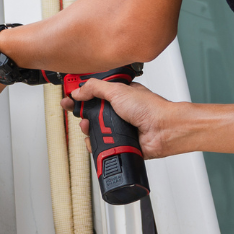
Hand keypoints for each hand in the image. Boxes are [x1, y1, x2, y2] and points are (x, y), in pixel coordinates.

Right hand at [61, 78, 179, 159]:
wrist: (164, 130)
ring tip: (88, 126)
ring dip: (88, 129)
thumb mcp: (118, 91)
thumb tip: (78, 91)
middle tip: (75, 112)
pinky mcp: (120, 142)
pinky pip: (102, 144)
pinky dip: (96, 144)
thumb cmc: (151, 108)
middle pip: (91, 112)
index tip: (68, 97)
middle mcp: (119, 111)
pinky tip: (96, 140)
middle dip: (81, 112)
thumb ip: (95, 88)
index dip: (80, 94)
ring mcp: (119, 127)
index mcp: (118, 95)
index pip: (94, 93)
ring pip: (94, 129)